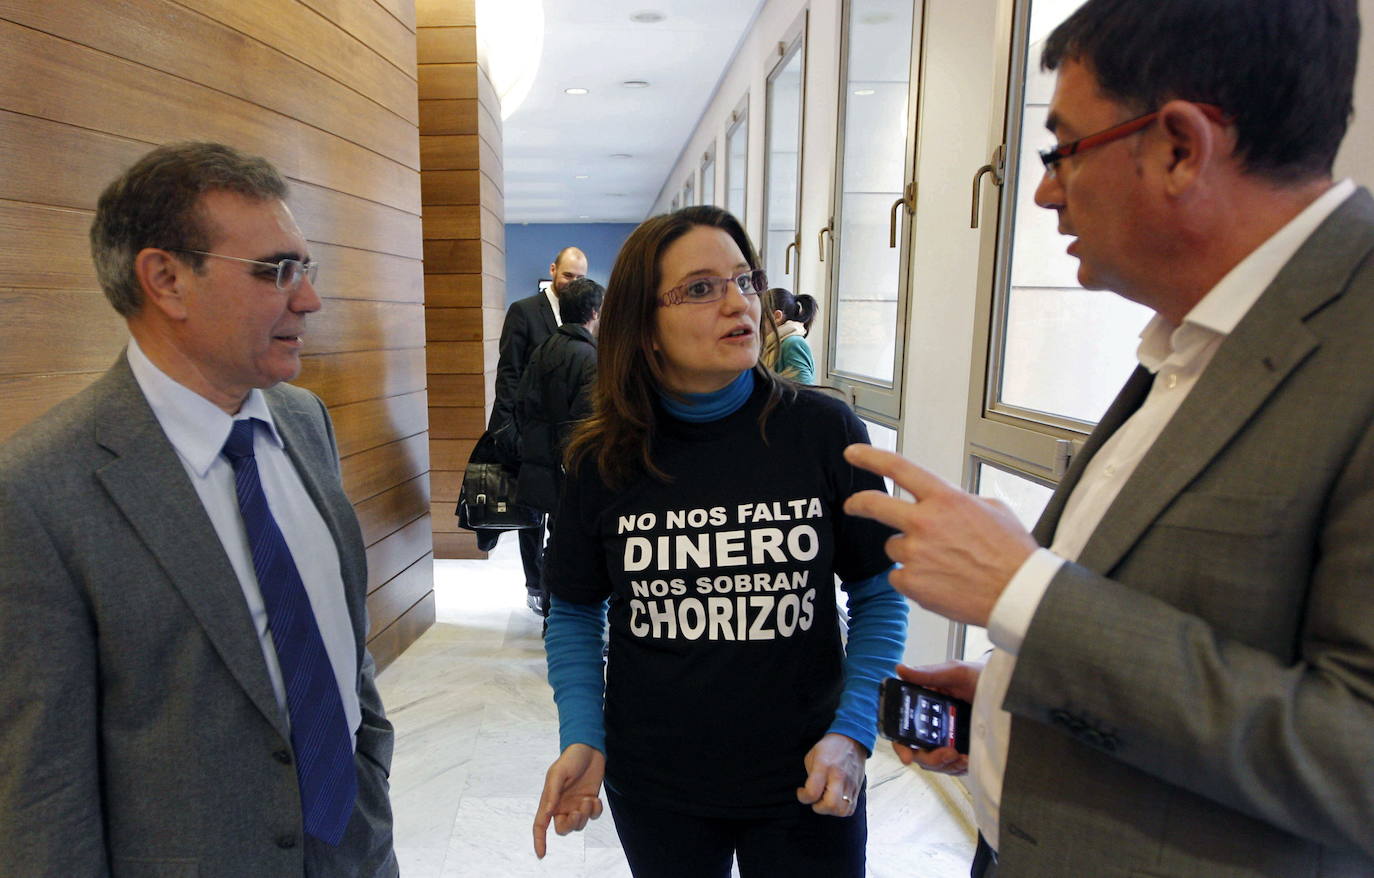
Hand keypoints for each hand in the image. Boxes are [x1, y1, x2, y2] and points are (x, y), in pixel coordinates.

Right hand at [532, 743, 604, 857]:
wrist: (589, 748)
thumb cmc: (570, 759)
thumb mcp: (558, 773)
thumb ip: (552, 793)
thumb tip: (548, 813)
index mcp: (550, 800)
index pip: (540, 824)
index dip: (539, 840)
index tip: (541, 854)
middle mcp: (562, 805)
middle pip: (563, 828)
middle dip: (571, 825)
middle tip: (578, 811)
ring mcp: (576, 804)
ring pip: (579, 824)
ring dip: (585, 815)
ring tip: (588, 799)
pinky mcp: (590, 800)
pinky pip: (593, 815)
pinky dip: (595, 810)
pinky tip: (595, 798)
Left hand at [796, 733, 866, 816]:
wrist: (852, 740)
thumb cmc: (829, 747)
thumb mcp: (812, 755)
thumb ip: (810, 776)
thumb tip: (811, 792)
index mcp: (824, 766)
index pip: (812, 792)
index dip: (803, 797)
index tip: (801, 792)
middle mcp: (838, 777)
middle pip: (830, 805)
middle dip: (818, 808)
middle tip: (815, 800)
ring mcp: (850, 784)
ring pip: (842, 810)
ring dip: (831, 811)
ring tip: (825, 802)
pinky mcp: (858, 788)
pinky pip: (851, 808)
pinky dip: (841, 810)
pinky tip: (835, 802)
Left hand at [843, 444, 1036, 627]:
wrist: (1018, 595)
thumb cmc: (1011, 554)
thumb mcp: (993, 509)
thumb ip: (959, 502)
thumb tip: (944, 503)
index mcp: (945, 499)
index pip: (898, 468)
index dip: (869, 458)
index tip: (852, 455)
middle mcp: (925, 523)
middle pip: (874, 505)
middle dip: (857, 503)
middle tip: (852, 505)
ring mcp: (915, 554)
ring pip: (893, 547)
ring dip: (908, 552)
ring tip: (941, 564)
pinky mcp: (911, 583)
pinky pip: (898, 577)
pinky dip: (913, 580)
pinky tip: (939, 583)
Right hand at [888, 662, 980, 775]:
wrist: (1006, 687)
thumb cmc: (979, 676)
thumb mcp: (955, 673)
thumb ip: (928, 674)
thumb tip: (901, 670)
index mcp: (925, 705)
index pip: (904, 729)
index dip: (901, 745)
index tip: (908, 756)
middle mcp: (933, 724)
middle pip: (919, 751)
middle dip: (931, 758)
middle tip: (948, 752)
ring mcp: (947, 738)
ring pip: (936, 762)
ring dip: (946, 764)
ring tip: (961, 756)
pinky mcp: (962, 748)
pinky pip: (953, 766)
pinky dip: (958, 767)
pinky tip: (967, 759)